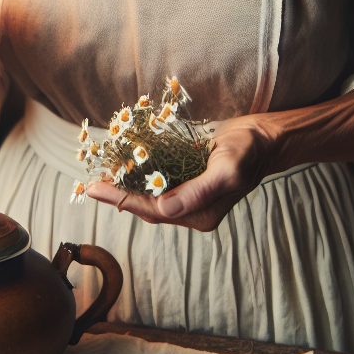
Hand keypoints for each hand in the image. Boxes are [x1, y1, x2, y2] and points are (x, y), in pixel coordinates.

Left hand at [86, 115, 278, 231]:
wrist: (264, 138)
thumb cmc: (248, 152)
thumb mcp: (227, 170)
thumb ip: (198, 192)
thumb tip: (165, 209)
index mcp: (199, 214)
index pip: (152, 210)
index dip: (121, 199)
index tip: (94, 189)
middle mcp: (191, 209)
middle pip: (146, 205)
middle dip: (117, 194)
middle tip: (89, 183)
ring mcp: (189, 194)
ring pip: (149, 193)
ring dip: (125, 184)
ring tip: (100, 174)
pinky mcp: (187, 178)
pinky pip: (157, 179)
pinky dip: (139, 173)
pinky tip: (123, 163)